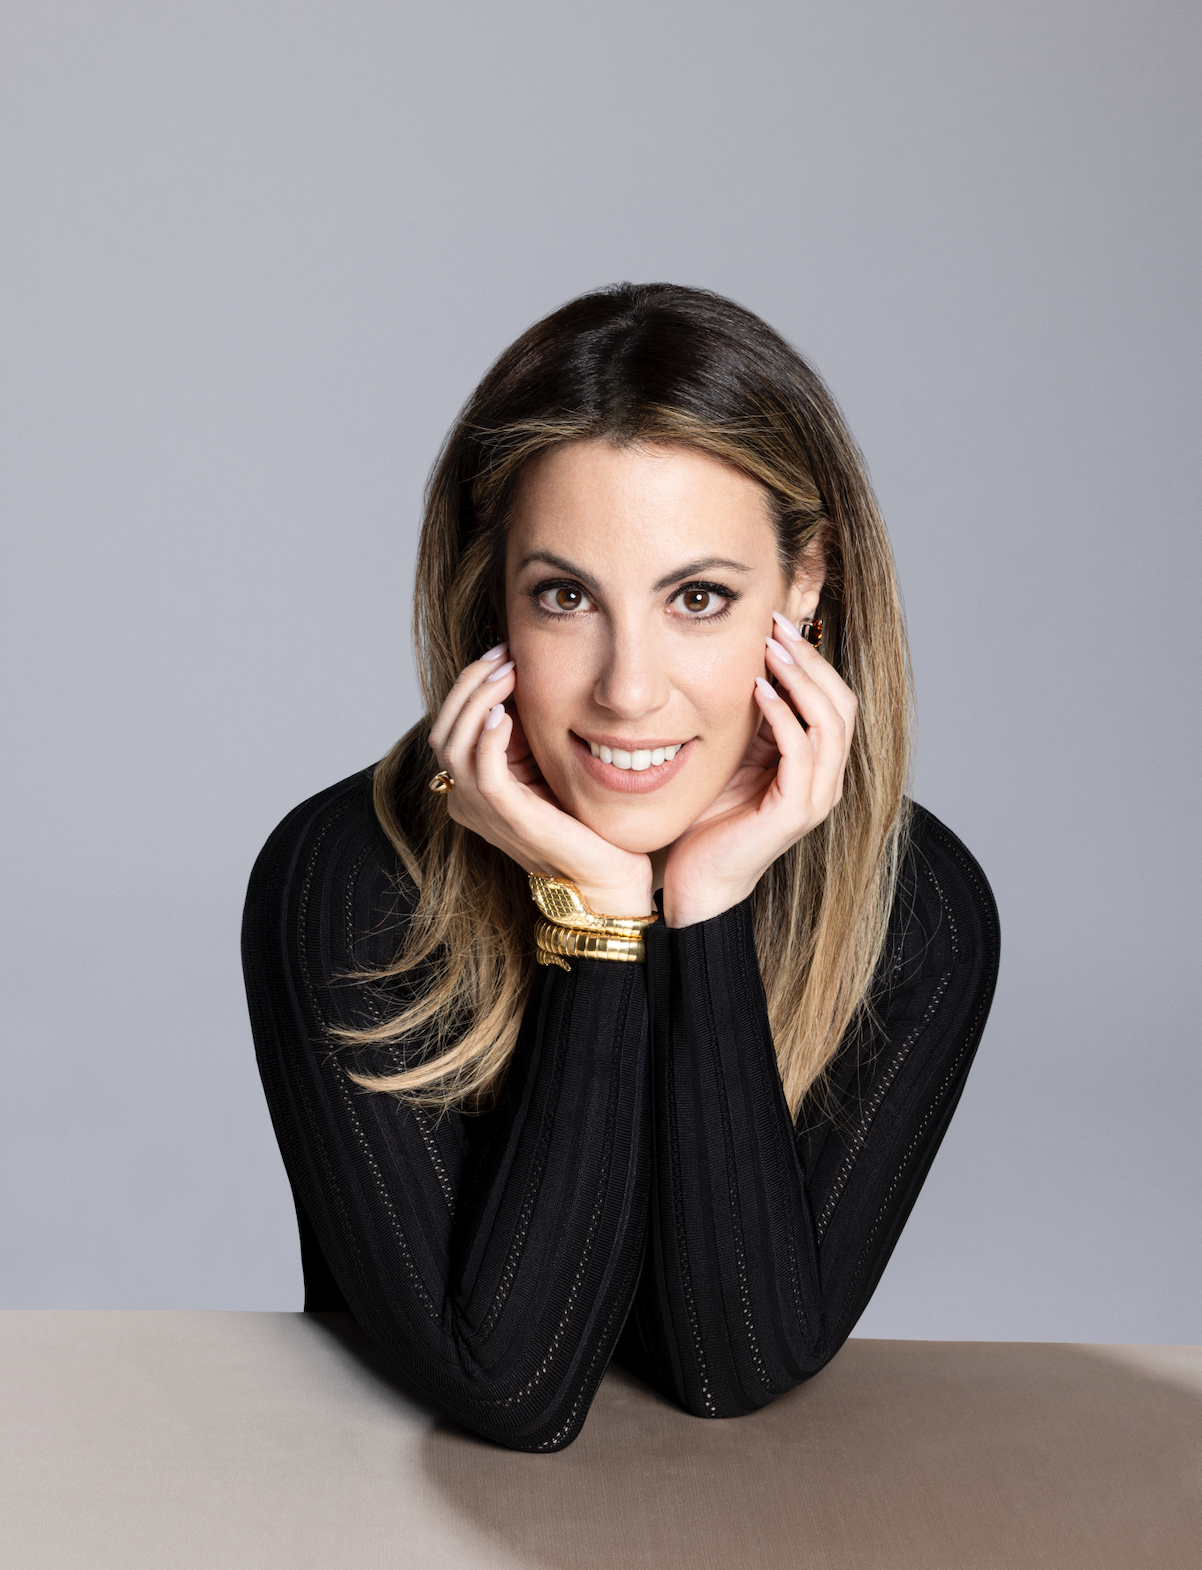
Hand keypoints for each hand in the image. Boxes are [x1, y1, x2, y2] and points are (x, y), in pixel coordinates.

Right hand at [428, 648, 654, 916]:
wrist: (604, 880)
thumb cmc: (583, 825)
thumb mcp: (547, 767)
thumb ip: (527, 734)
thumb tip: (522, 678)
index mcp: (473, 786)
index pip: (452, 724)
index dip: (472, 683)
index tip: (503, 652)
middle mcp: (465, 799)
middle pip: (444, 728)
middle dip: (471, 683)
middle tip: (502, 654)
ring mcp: (481, 810)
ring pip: (453, 743)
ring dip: (477, 700)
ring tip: (506, 672)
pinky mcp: (506, 817)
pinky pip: (481, 771)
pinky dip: (486, 736)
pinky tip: (502, 713)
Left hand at [660, 615, 857, 926]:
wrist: (697, 883)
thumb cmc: (710, 820)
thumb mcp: (732, 756)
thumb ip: (749, 720)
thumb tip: (746, 661)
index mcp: (815, 765)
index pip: (833, 699)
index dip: (811, 659)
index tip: (777, 623)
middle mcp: (825, 780)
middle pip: (842, 704)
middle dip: (810, 660)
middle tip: (777, 626)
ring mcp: (815, 798)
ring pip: (830, 723)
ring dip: (800, 680)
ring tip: (770, 649)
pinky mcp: (794, 813)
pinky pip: (801, 753)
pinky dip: (784, 716)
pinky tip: (758, 690)